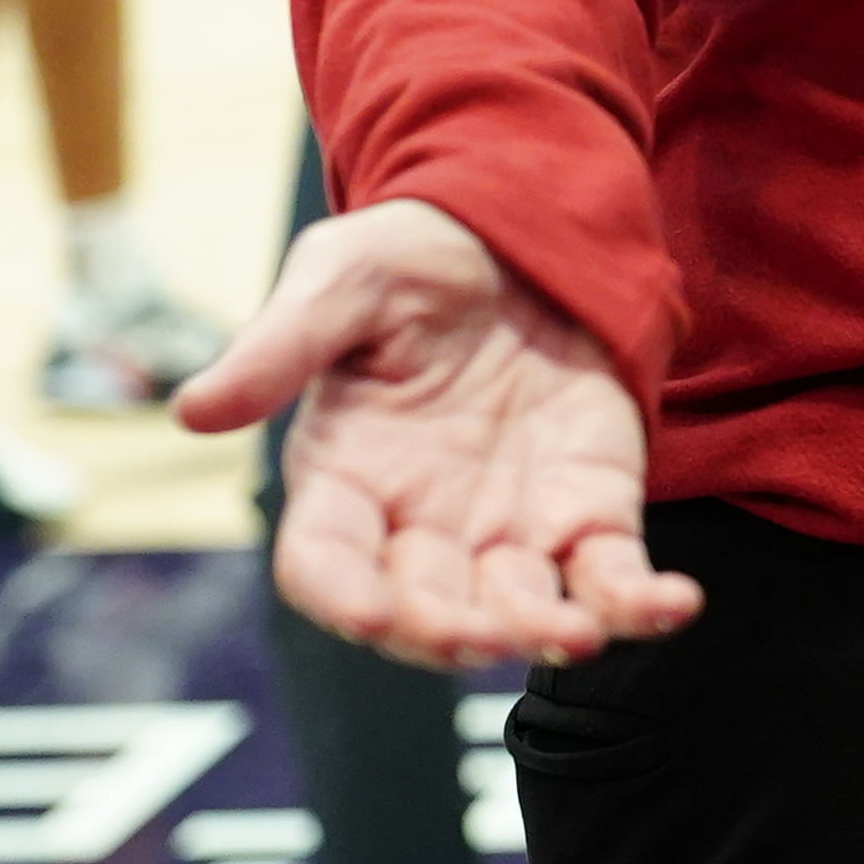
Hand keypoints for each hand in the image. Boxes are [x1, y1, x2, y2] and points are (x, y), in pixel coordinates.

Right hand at [175, 197, 697, 673]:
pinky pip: (610, 572)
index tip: (367, 611)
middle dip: (447, 631)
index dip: (340, 595)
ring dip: (542, 632)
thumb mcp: (339, 279)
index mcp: (344, 478)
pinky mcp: (589, 506)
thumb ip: (279, 347)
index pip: (324, 564)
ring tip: (575, 635)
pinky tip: (672, 606)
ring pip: (517, 608)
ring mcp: (508, 524)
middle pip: (422, 608)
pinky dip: (639, 601)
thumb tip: (191, 411)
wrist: (521, 226)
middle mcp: (420, 521)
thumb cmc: (411, 256)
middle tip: (479, 637)